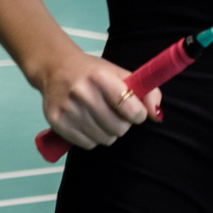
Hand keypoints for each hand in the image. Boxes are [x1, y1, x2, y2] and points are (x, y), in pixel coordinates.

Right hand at [38, 51, 161, 150]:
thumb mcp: (120, 73)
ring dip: (108, 131)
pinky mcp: (57, 122)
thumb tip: (157, 115)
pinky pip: (88, 144)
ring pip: (104, 139)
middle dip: (122, 123)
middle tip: (114, 112)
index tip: (134, 110)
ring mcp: (68, 109)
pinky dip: (92, 137)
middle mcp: (82, 93)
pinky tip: (87, 122)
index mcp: (100, 77)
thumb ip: (147, 92)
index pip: (131, 109)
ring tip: (99, 116)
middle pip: (119, 128)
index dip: (138, 114)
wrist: (55, 68)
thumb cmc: (92, 72)